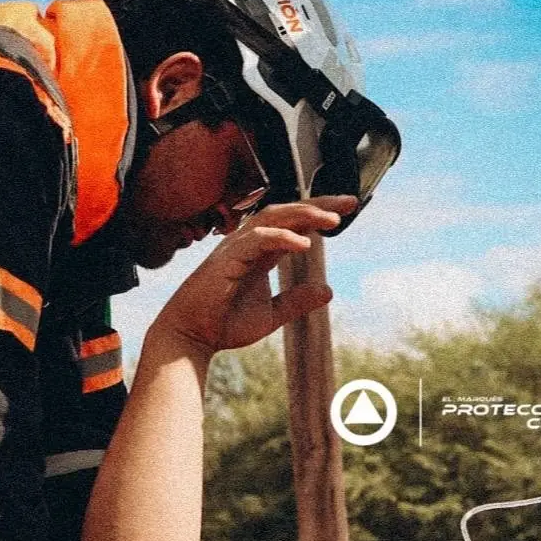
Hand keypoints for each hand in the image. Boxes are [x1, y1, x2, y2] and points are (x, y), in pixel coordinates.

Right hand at [152, 196, 356, 352]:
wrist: (192, 337)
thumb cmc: (224, 323)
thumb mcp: (271, 315)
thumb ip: (296, 301)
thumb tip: (328, 290)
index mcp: (260, 252)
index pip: (293, 223)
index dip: (319, 213)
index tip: (347, 210)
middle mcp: (249, 244)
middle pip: (286, 212)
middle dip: (318, 205)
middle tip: (348, 203)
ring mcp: (236, 248)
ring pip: (273, 218)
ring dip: (303, 215)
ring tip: (331, 221)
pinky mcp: (226, 259)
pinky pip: (257, 240)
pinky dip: (282, 238)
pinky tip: (304, 244)